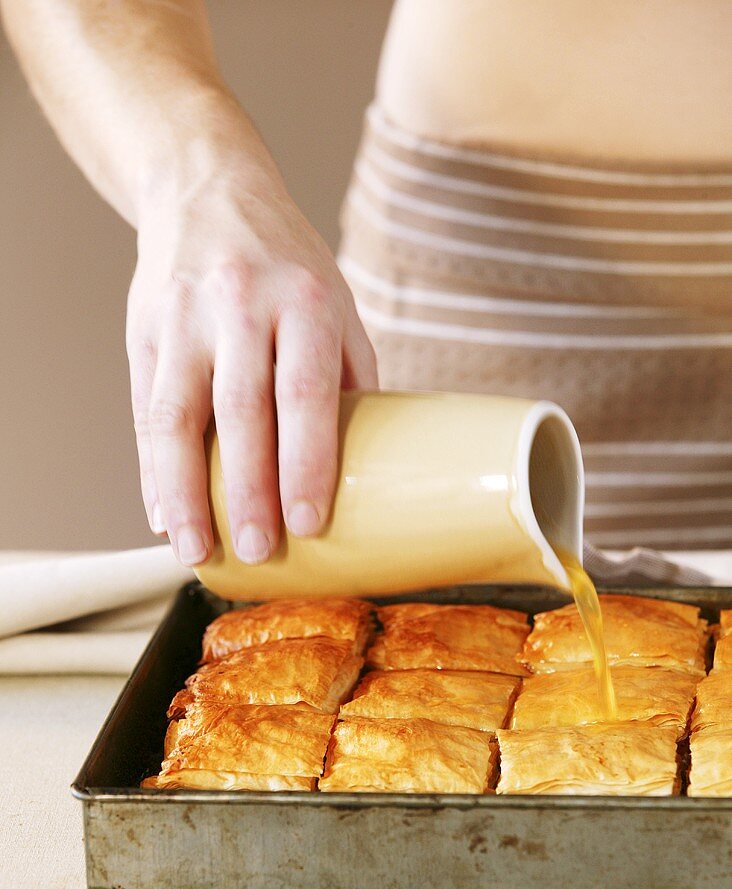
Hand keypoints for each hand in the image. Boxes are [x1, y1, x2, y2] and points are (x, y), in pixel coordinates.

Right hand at [126, 129, 376, 566]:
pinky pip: (144, 411)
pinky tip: (162, 514)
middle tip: (256, 550)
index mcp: (305, 299)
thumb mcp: (336, 302)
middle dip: (246, 489)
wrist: (206, 189)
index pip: (305, 391)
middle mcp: (241, 304)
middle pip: (241, 409)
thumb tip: (369, 465)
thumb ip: (349, 378)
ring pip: (177, 416)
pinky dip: (152, 470)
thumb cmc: (286, 263)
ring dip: (184, 491)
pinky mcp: (143, 330)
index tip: (309, 522)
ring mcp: (184, 317)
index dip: (306, 462)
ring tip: (194, 550)